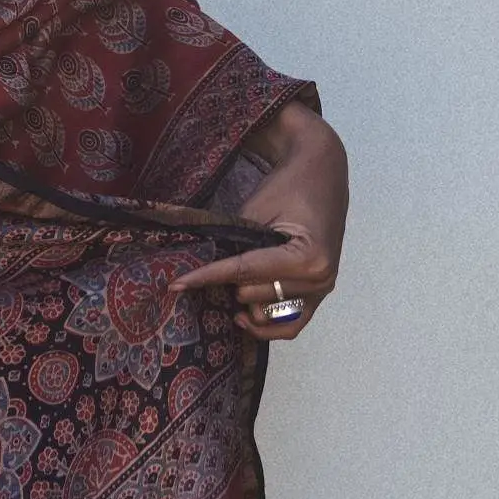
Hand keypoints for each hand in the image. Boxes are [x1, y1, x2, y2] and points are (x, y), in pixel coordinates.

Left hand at [183, 102, 346, 342]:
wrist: (321, 171)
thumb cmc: (289, 186)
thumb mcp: (257, 211)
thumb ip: (236, 245)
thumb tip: (206, 274)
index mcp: (308, 258)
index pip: (244, 272)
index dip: (206, 277)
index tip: (176, 284)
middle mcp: (319, 279)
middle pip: (253, 295)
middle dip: (229, 281)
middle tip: (213, 264)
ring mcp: (322, 289)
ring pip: (266, 312)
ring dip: (245, 298)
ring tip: (227, 285)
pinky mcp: (319, 293)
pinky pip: (292, 325)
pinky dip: (267, 327)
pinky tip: (243, 318)